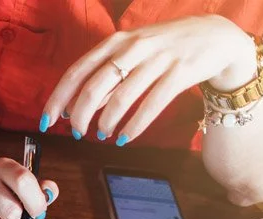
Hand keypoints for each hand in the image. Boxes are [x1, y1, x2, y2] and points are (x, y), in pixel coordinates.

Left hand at [42, 16, 256, 144]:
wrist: (216, 36)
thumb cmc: (165, 49)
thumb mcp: (131, 55)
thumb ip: (103, 79)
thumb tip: (72, 109)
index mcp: (116, 42)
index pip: (77, 71)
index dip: (58, 98)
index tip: (46, 121)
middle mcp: (133, 47)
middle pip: (95, 86)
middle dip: (81, 115)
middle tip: (77, 134)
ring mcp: (158, 59)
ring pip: (122, 97)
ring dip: (107, 122)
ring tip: (102, 136)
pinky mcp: (180, 73)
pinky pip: (151, 105)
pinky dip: (134, 126)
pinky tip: (124, 138)